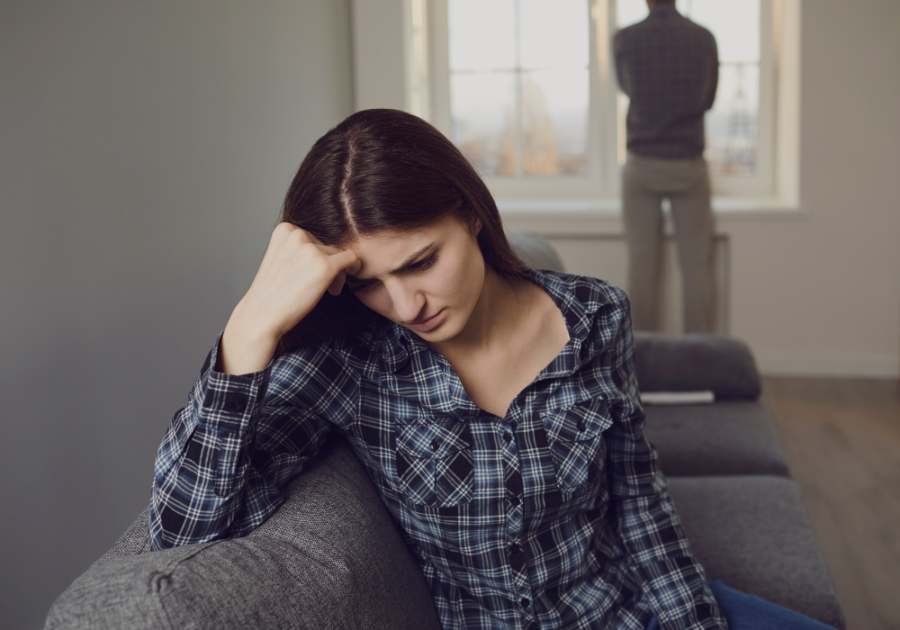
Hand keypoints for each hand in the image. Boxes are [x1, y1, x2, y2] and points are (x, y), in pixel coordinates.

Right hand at [218, 223, 359, 374]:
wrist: (262, 316)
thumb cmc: (272, 294)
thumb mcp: (281, 260)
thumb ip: (299, 249)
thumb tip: (331, 248)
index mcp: (284, 230)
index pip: (314, 238)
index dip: (316, 258)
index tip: (310, 275)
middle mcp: (297, 234)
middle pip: (328, 246)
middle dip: (328, 265)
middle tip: (319, 286)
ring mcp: (311, 249)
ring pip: (340, 254)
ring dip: (336, 273)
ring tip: (325, 291)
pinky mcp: (325, 265)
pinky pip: (352, 258)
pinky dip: (354, 268)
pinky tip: (344, 281)